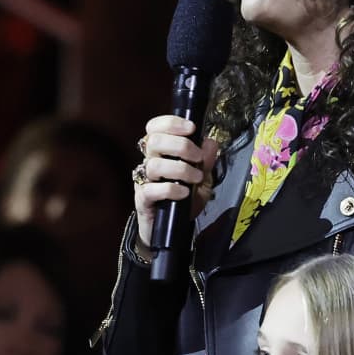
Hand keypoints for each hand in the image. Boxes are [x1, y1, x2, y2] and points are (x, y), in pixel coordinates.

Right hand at [134, 116, 219, 250]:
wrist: (171, 231)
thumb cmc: (183, 201)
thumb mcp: (202, 180)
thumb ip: (207, 162)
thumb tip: (210, 142)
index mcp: (160, 152)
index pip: (155, 127)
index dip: (171, 123)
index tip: (191, 128)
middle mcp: (149, 162)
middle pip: (154, 141)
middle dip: (180, 145)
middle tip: (198, 157)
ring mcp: (144, 181)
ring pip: (154, 164)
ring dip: (180, 168)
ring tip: (196, 179)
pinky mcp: (143, 200)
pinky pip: (152, 189)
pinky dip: (170, 189)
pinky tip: (184, 193)